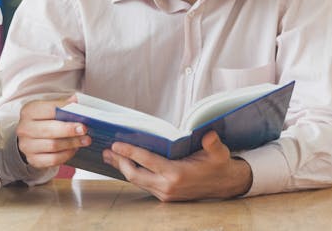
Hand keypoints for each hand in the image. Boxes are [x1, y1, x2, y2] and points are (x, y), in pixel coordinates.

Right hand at [16, 96, 91, 168]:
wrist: (30, 137)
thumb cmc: (43, 120)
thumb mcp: (48, 108)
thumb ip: (62, 105)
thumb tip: (75, 99)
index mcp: (29, 111)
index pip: (48, 109)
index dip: (65, 110)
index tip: (80, 112)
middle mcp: (24, 128)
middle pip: (49, 130)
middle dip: (69, 130)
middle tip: (84, 129)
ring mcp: (27, 146)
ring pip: (53, 146)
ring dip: (71, 143)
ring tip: (84, 140)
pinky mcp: (33, 159)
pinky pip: (52, 160)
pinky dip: (66, 155)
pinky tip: (74, 149)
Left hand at [102, 130, 252, 201]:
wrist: (225, 184)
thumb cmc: (218, 165)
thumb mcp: (219, 153)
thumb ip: (212, 144)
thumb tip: (209, 135)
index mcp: (177, 174)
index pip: (147, 161)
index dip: (130, 152)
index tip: (116, 144)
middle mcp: (167, 186)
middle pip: (135, 175)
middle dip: (119, 162)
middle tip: (107, 150)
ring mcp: (165, 193)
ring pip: (137, 181)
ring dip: (122, 169)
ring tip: (110, 157)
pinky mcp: (164, 196)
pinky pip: (143, 184)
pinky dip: (132, 174)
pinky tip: (125, 165)